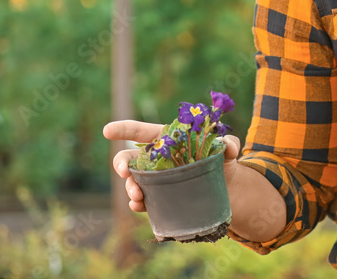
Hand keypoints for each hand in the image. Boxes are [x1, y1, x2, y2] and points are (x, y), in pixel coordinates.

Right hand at [103, 120, 240, 211]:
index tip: (107, 131)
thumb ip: (229, 142)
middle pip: (129, 159)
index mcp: (168, 140)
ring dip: (130, 188)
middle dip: (120, 164)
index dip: (124, 130)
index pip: (142, 132)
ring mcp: (156, 181)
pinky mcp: (161, 199)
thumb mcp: (228, 148)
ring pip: (133, 182)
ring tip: (137, 196)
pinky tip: (139, 206)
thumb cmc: (223, 161)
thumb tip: (230, 146)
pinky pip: (144, 201)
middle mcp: (157, 160)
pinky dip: (138, 204)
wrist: (228, 190)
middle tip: (124, 172)